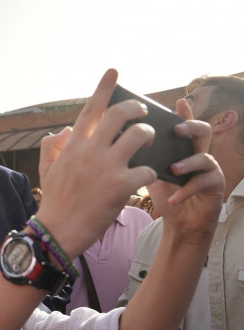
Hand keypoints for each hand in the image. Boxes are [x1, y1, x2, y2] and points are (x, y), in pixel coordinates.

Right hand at [35, 69, 157, 257]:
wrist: (58, 231)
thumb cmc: (54, 201)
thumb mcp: (46, 169)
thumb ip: (52, 146)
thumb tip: (65, 130)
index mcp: (73, 145)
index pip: (91, 108)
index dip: (104, 87)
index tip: (114, 71)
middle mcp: (90, 150)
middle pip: (120, 114)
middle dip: (137, 109)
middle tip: (144, 113)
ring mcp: (106, 166)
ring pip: (139, 136)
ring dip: (148, 136)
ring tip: (149, 144)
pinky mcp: (120, 185)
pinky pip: (147, 170)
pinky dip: (150, 173)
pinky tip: (145, 179)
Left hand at [147, 99, 223, 243]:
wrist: (179, 221)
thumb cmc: (165, 193)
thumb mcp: (151, 171)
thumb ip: (143, 156)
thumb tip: (120, 141)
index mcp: (183, 147)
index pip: (184, 124)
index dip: (184, 113)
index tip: (177, 102)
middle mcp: (199, 152)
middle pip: (202, 131)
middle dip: (191, 127)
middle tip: (177, 130)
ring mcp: (209, 168)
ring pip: (205, 157)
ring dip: (188, 162)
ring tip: (174, 169)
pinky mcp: (215, 185)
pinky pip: (203, 183)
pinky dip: (186, 191)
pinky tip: (173, 199)